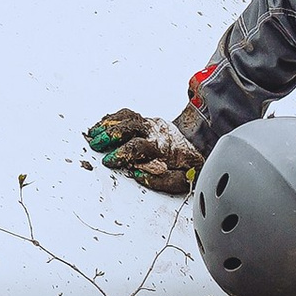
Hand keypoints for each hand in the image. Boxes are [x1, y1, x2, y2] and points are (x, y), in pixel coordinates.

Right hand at [87, 107, 206, 196]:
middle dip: (110, 135)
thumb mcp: (184, 178)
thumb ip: (162, 180)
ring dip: (107, 125)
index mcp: (162, 147)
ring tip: (93, 134)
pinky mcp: (146, 120)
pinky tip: (101, 125)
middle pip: (129, 127)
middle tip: (96, 144)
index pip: (138, 147)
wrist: (202, 141)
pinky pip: (127, 114)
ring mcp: (150, 123)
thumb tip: (140, 175)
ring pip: (126, 118)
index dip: (122, 153)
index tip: (110, 160)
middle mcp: (154, 132)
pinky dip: (112, 118)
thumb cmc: (190, 161)